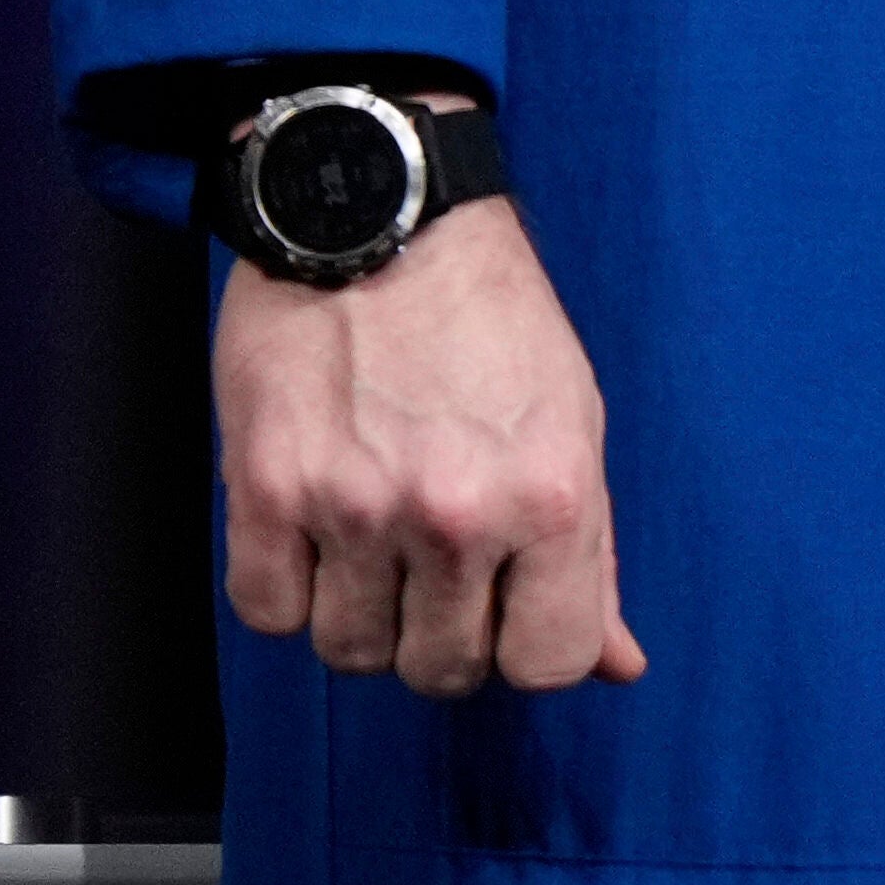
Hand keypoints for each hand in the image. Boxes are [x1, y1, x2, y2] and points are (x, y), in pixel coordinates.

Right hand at [212, 192, 643, 693]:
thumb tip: (618, 666)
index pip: (548, 664)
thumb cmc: (488, 317)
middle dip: (440, 632)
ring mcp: (357, 507)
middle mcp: (458, 512)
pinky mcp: (267, 492)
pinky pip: (269, 615)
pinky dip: (286, 587)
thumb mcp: (572, 422)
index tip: (507, 603)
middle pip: (442, 671)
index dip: (524, 644)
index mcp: (552, 496)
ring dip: (360, 612)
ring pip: (351, 653)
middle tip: (434, 561)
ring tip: (372, 533)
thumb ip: (591, 553)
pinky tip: (312, 528)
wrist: (379, 213)